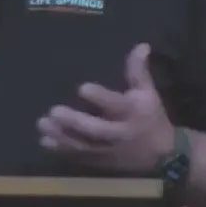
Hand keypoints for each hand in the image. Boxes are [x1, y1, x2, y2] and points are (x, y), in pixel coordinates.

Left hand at [38, 42, 174, 173]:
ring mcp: (108, 150)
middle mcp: (119, 133)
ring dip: (62, 136)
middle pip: (96, 130)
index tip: (82, 88)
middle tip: (54, 111)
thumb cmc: (152, 118)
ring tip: (42, 124)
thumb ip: (138, 71)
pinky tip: (45, 141)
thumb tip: (141, 45)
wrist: (163, 156)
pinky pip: (80, 158)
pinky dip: (62, 151)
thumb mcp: (148, 93)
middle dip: (75, 122)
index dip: (101, 98)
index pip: (116, 105)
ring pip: (84, 145)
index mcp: (132, 113)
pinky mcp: (100, 161)